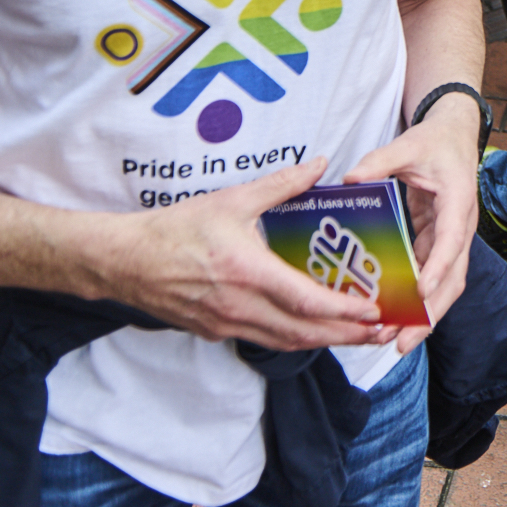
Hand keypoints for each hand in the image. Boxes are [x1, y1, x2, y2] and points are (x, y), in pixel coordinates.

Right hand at [103, 158, 390, 349]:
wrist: (126, 261)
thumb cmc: (177, 228)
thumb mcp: (232, 199)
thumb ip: (281, 183)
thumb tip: (320, 164)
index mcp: (247, 273)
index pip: (305, 301)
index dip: (342, 310)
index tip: (372, 310)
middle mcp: (240, 307)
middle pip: (303, 332)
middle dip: (345, 334)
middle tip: (379, 330)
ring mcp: (226, 324)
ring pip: (285, 342)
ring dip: (323, 341)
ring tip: (356, 335)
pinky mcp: (215, 332)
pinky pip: (263, 339)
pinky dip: (294, 338)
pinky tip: (312, 328)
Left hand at [341, 96, 483, 353]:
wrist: (454, 136)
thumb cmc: (434, 142)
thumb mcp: (408, 144)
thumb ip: (380, 160)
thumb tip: (350, 178)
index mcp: (458, 201)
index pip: (452, 240)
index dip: (437, 268)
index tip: (420, 294)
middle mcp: (459, 227)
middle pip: (453, 277)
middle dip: (431, 312)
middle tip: (403, 340)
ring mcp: (450, 238)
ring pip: (444, 285)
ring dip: (425, 315)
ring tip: (397, 342)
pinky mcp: (437, 243)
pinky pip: (430, 277)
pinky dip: (416, 302)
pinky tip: (394, 320)